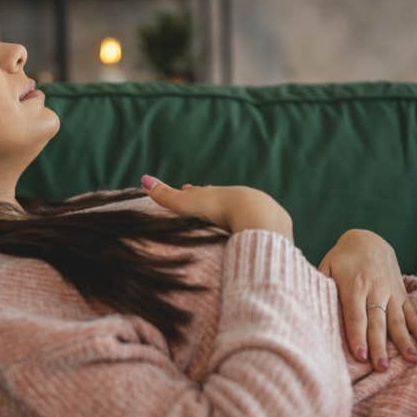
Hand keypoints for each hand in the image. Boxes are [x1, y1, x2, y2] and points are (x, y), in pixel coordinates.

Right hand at [141, 175, 293, 243]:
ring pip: (242, 215)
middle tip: (205, 204)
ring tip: (229, 222)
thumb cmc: (219, 208)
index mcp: (217, 196)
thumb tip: (144, 179)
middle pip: (221, 201)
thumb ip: (166, 196)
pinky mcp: (272, 228)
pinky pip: (261, 230)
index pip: (202, 193)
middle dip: (212, 203)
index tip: (187, 188)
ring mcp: (256, 213)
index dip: (192, 193)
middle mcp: (237, 201)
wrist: (256, 215)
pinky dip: (254, 232)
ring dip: (234, 218)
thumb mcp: (188, 204)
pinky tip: (256, 238)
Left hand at [317, 229, 416, 371]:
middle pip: (377, 322)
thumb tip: (310, 306)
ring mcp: (390, 292)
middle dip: (379, 345)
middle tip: (381, 367)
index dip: (358, 336)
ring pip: (397, 319)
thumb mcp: (327, 266)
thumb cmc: (342, 258)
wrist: (368, 239)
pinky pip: (411, 311)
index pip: (356, 316)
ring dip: (404, 340)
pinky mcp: (401, 292)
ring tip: (410, 358)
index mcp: (354, 286)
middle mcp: (375, 290)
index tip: (360, 355)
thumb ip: (321, 285)